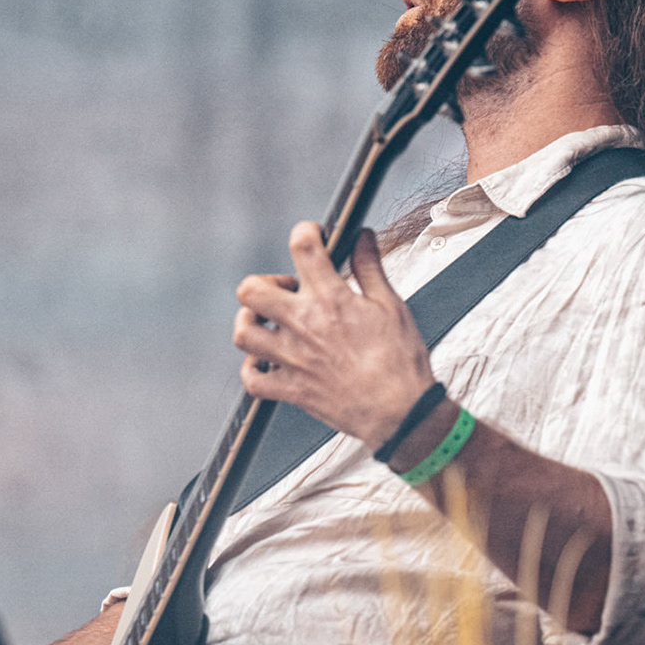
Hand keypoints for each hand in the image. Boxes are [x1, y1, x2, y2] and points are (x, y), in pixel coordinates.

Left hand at [233, 223, 435, 444]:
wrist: (401, 412)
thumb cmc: (400, 361)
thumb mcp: (391, 305)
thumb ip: (370, 267)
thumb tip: (362, 238)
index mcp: (330, 299)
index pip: (302, 246)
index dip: (306, 232)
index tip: (313, 237)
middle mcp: (303, 325)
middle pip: (251, 290)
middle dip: (264, 283)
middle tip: (286, 290)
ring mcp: (292, 359)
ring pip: (243, 333)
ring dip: (250, 323)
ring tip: (268, 322)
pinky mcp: (291, 389)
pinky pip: (252, 380)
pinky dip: (254, 370)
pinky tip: (266, 362)